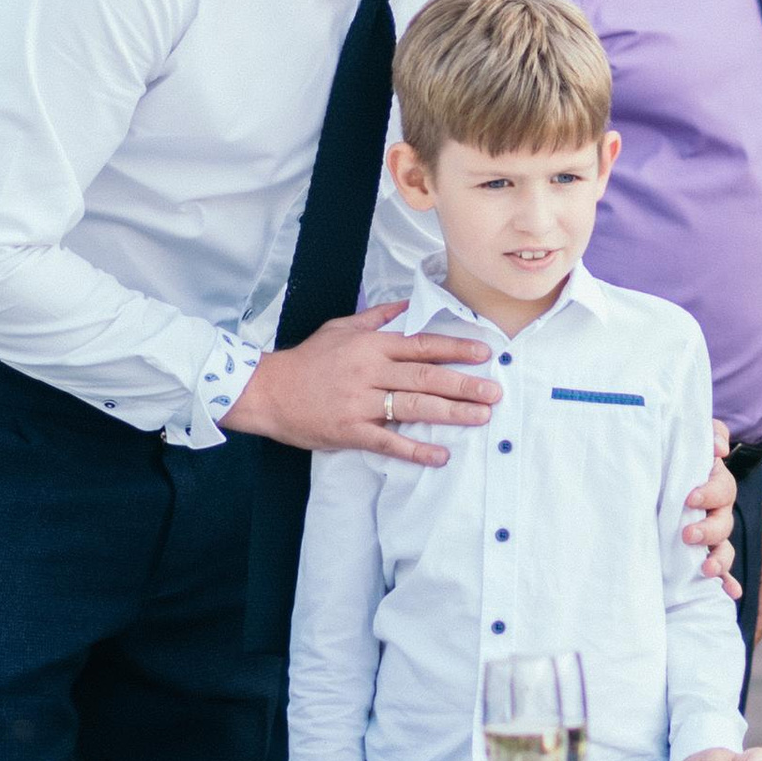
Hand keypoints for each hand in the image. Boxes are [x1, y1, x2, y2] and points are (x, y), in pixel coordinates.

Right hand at [221, 302, 496, 464]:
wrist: (267, 390)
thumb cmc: (307, 359)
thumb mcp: (340, 327)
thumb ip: (378, 317)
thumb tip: (409, 304)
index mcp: (370, 346)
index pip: (422, 345)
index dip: (456, 349)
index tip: (485, 354)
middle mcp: (369, 372)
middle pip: (425, 377)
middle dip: (464, 384)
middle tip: (494, 392)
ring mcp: (360, 403)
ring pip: (413, 408)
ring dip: (450, 414)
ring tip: (481, 418)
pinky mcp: (349, 431)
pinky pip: (388, 443)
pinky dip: (415, 450)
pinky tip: (440, 456)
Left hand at [683, 417, 739, 597]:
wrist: (667, 474)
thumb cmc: (678, 454)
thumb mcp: (691, 438)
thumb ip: (708, 434)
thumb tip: (719, 448)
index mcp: (715, 484)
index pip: (721, 488)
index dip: (708, 493)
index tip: (689, 498)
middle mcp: (718, 512)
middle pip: (724, 523)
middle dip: (708, 531)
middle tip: (687, 535)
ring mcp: (713, 535)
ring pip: (724, 550)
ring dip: (719, 561)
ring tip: (706, 570)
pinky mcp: (705, 554)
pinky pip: (722, 572)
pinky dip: (728, 583)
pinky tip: (731, 594)